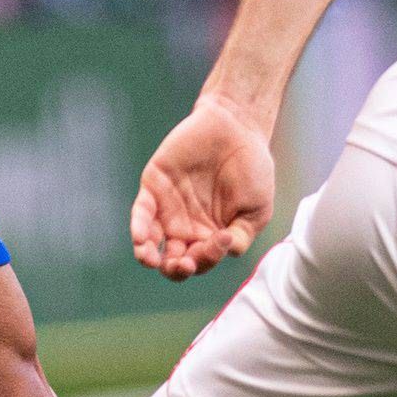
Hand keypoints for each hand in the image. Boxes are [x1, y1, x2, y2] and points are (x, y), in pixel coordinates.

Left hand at [130, 96, 275, 279]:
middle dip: (176, 269)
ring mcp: (168, 209)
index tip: (223, 239)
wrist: (237, 127)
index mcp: (210, 236)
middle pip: (173, 260)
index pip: (201, 261)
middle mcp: (187, 227)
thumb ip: (243, 235)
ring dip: (148, 256)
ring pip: (151, 242)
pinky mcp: (154, 187)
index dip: (208, 258)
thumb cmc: (251, 168)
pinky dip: (139, 228)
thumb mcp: (257, 209)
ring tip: (152, 260)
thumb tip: (227, 251)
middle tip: (184, 263)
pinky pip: (142, 213)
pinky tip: (142, 239)